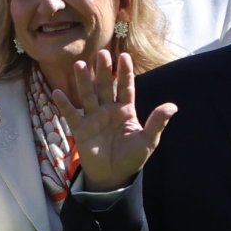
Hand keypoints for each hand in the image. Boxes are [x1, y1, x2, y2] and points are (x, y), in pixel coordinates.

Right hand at [52, 52, 174, 189]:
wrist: (113, 177)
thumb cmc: (132, 158)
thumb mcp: (147, 141)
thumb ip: (157, 123)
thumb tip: (173, 107)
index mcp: (126, 110)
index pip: (125, 87)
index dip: (125, 73)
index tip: (124, 56)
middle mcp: (108, 109)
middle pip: (105, 86)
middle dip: (103, 71)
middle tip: (101, 54)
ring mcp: (93, 118)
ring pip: (88, 95)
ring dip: (83, 81)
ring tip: (80, 65)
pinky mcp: (80, 129)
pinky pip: (71, 114)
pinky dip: (63, 104)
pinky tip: (57, 92)